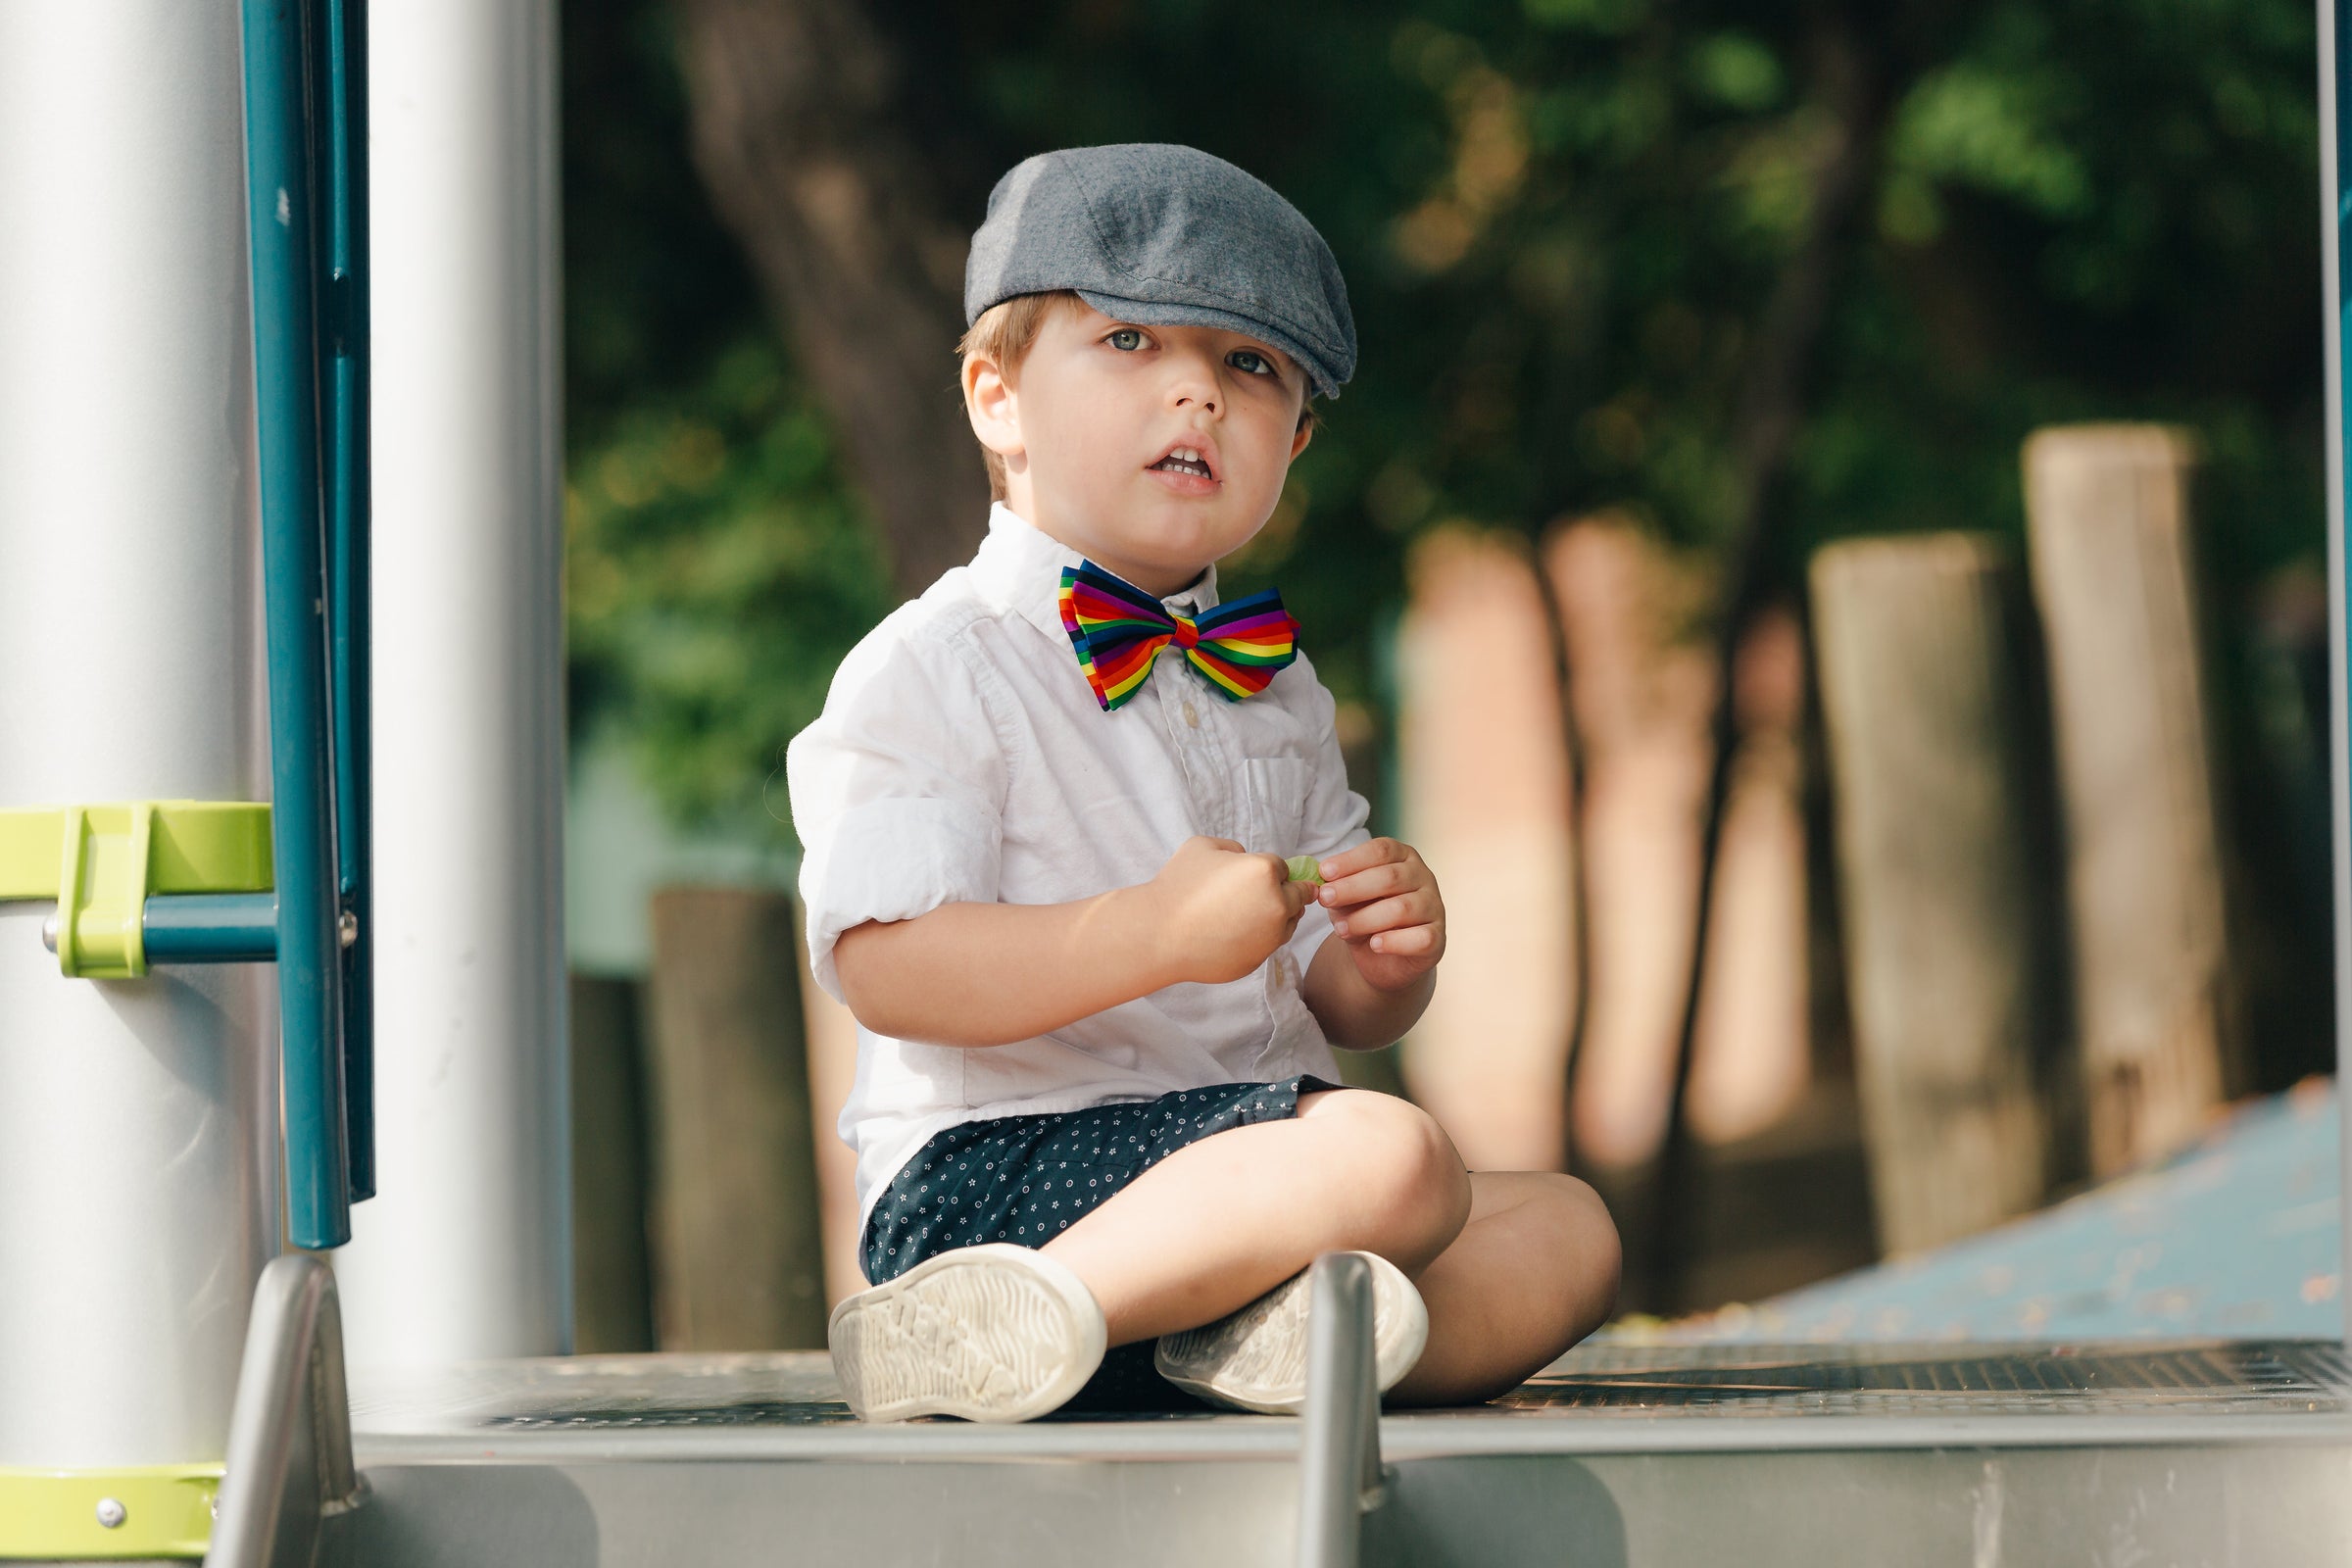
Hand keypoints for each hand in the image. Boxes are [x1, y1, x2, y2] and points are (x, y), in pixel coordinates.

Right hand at [1143, 836, 1309, 984]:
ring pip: (1289, 924)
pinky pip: (1268, 946)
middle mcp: (1276, 905)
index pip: (1285, 868)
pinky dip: (1259, 939)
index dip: (1270, 869)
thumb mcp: (1202, 846)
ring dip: (1278, 917)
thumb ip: (1233, 848)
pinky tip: (1235, 933)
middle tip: (1264, 893)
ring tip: (1249, 913)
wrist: (1159, 934)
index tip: (1257, 874)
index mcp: (1265, 871)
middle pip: (1298, 896)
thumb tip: (1245, 858)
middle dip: (1285, 892)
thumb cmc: (1177, 886)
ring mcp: (1269, 937)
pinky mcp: (1257, 961)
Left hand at [1314, 838, 1445, 992]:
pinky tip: (1374, 944)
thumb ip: (1338, 890)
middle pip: (1390, 877)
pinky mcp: (1437, 937)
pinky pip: (1420, 937)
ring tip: (1340, 930)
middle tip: (1325, 898)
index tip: (1324, 872)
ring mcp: (1434, 906)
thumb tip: (1322, 885)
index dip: (1351, 860)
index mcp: (1402, 857)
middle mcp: (1423, 876)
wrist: (1383, 958)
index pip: (1380, 850)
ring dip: (1365, 919)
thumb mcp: (1346, 900)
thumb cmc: (1364, 916)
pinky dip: (1394, 941)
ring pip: (1402, 908)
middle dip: (1353, 887)